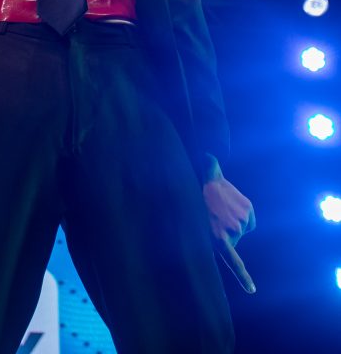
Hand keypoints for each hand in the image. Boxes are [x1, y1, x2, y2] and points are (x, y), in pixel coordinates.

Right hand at [203, 175, 256, 293]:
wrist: (192, 182)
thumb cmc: (201, 178)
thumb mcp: (213, 172)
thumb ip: (213, 164)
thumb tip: (207, 152)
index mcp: (248, 209)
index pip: (247, 224)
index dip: (233, 220)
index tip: (222, 213)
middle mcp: (244, 221)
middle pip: (238, 234)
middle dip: (225, 226)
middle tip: (210, 213)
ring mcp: (235, 231)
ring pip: (230, 242)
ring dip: (219, 234)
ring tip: (207, 218)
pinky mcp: (223, 240)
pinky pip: (235, 261)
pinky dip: (243, 276)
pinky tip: (251, 290)